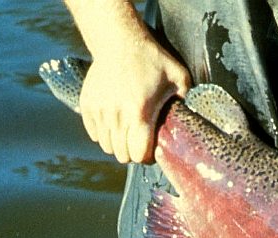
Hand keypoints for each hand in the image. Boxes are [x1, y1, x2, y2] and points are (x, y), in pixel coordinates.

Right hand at [64, 0, 190, 163]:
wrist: (119, 41)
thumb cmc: (152, 59)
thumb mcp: (179, 78)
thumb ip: (186, 101)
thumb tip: (190, 119)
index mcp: (139, 112)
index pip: (138, 155)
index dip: (146, 157)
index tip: (151, 150)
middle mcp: (116, 115)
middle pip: (122, 155)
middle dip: (133, 152)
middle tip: (141, 141)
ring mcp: (99, 111)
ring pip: (107, 146)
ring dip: (118, 144)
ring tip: (128, 132)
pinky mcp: (87, 106)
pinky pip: (94, 134)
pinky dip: (104, 134)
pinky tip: (115, 123)